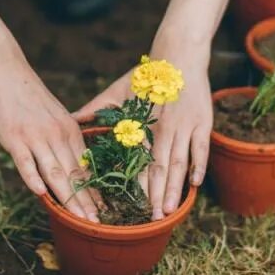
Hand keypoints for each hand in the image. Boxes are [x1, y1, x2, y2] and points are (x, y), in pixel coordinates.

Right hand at [0, 0, 100, 221]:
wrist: (7, 72)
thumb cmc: (30, 97)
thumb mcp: (55, 116)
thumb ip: (63, 139)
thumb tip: (70, 165)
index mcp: (69, 131)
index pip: (86, 167)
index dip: (95, 192)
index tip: (106, 211)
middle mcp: (56, 135)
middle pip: (74, 174)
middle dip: (87, 203)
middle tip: (98, 224)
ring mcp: (35, 137)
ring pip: (55, 172)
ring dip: (68, 198)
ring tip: (78, 219)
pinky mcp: (14, 137)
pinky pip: (26, 161)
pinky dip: (33, 178)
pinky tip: (41, 194)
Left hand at [74, 41, 211, 219]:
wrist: (178, 55)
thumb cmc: (146, 75)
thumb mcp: (117, 90)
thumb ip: (97, 107)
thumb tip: (72, 119)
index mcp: (142, 122)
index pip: (138, 160)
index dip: (136, 183)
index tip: (130, 204)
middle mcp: (163, 128)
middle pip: (159, 167)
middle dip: (156, 195)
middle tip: (153, 219)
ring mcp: (185, 126)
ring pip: (178, 162)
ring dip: (174, 188)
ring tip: (170, 210)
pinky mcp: (202, 122)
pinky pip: (201, 149)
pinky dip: (198, 166)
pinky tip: (195, 185)